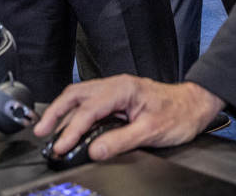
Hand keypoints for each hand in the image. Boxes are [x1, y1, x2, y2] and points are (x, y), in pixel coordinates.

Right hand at [33, 76, 224, 161]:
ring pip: (79, 96)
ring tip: (48, 128)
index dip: (72, 130)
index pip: (88, 110)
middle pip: (75, 95)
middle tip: (41, 131)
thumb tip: (95, 150)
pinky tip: (69, 123)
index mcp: (123, 89)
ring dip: (62, 111)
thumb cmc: (178, 114)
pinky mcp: (116, 97)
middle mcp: (115, 85)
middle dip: (55, 113)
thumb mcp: (151, 131)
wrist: (195, 105)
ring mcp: (115, 89)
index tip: (61, 146)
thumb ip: (121, 140)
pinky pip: (89, 101)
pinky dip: (74, 112)